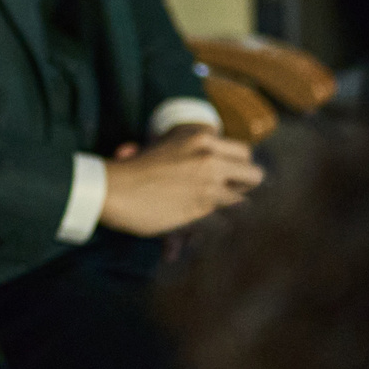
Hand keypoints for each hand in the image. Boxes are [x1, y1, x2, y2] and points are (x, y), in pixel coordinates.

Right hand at [100, 129, 263, 236]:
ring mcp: (208, 185)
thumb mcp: (162, 144)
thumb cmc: (132, 167)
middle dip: (246, 188)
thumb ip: (186, 150)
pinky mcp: (201, 211)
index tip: (230, 176)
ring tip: (219, 215)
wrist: (112, 188)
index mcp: (202, 138)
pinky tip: (208, 229)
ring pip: (245, 203)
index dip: (239, 167)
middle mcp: (210, 159)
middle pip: (256, 175)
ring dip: (233, 212)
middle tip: (232, 195)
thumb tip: (191, 156)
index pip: (245, 152)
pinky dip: (219, 229)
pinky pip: (226, 224)